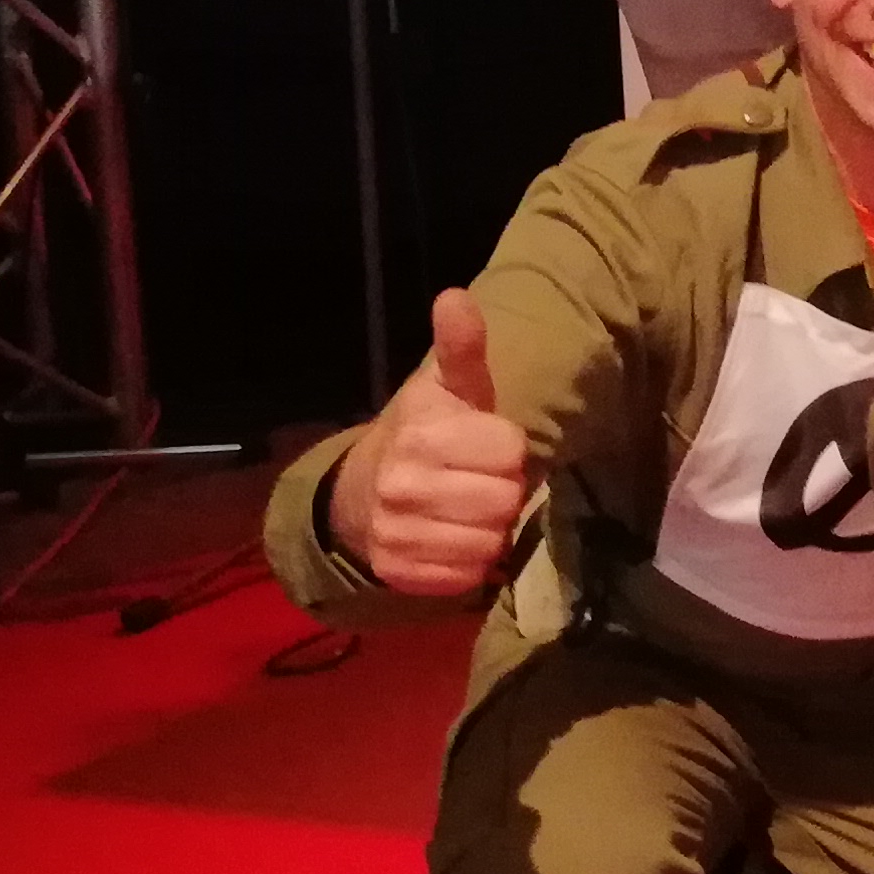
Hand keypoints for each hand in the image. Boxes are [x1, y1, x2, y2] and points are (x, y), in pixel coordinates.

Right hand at [328, 288, 534, 596]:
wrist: (361, 490)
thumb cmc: (425, 432)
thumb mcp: (446, 386)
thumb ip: (461, 346)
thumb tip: (456, 297)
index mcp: (422, 433)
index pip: (511, 452)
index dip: (507, 449)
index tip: (484, 445)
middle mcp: (403, 485)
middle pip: (506, 500)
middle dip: (501, 490)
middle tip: (477, 479)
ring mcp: (397, 533)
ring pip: (490, 542)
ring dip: (488, 528)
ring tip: (465, 508)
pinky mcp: (398, 572)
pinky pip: (468, 576)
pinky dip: (469, 562)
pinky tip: (450, 537)